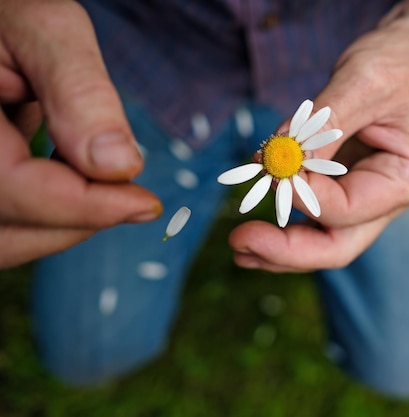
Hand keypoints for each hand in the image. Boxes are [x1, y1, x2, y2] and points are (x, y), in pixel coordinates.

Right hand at [0, 0, 161, 268]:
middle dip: (80, 218)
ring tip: (102, 182)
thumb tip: (122, 166)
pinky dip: (46, 212)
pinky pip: (5, 224)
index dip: (86, 206)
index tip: (148, 204)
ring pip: (6, 239)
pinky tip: (73, 180)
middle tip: (133, 196)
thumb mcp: (45, 30)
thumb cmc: (7, 11)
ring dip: (64, 222)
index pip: (12, 190)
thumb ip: (79, 93)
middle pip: (7, 231)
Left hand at [228, 0, 408, 271]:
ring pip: (325, 239)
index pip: (351, 208)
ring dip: (281, 247)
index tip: (271, 172)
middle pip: (340, 245)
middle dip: (288, 251)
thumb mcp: (363, 82)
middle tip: (241, 244)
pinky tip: (256, 227)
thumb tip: (282, 159)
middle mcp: (392, 198)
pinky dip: (286, 220)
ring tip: (240, 245)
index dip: (306, 196)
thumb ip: (324, 124)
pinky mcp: (348, 188)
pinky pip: (316, 216)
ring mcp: (370, 197)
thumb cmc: (397, 63)